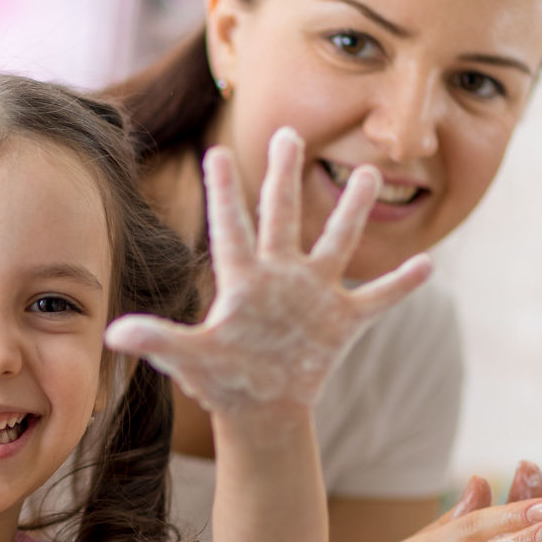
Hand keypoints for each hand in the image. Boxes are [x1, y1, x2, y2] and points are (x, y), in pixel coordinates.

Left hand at [104, 127, 431, 417]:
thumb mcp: (191, 360)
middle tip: (288, 132)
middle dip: (286, 177)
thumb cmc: (222, 382)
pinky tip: (427, 264)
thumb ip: (159, 342)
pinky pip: (376, 298)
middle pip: (283, 217)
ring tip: (368, 173)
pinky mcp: (341, 322)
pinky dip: (400, 285)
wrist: (261, 410)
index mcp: (243, 281)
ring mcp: (314, 295)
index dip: (225, 194)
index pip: (231, 229)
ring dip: (353, 211)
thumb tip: (114, 334)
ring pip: (337, 242)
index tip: (216, 151)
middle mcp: (280, 277)